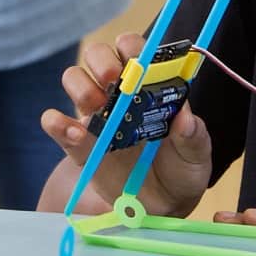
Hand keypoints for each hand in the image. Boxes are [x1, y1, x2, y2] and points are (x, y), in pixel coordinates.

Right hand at [38, 33, 212, 217]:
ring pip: (73, 79)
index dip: (131, 47)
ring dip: (80, 87)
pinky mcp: (79, 145)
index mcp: (149, 85)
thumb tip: (185, 117)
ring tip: (96, 108)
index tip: (137, 61)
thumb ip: (193, 136)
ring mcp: (96, 116)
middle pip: (98, 55)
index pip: (134, 49)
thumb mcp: (197, 155)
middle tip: (112, 80)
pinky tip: (75, 134)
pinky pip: (58, 125)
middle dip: (101, 60)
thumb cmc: (183, 171)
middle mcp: (119, 93)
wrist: (163, 208)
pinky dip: (59, 124)